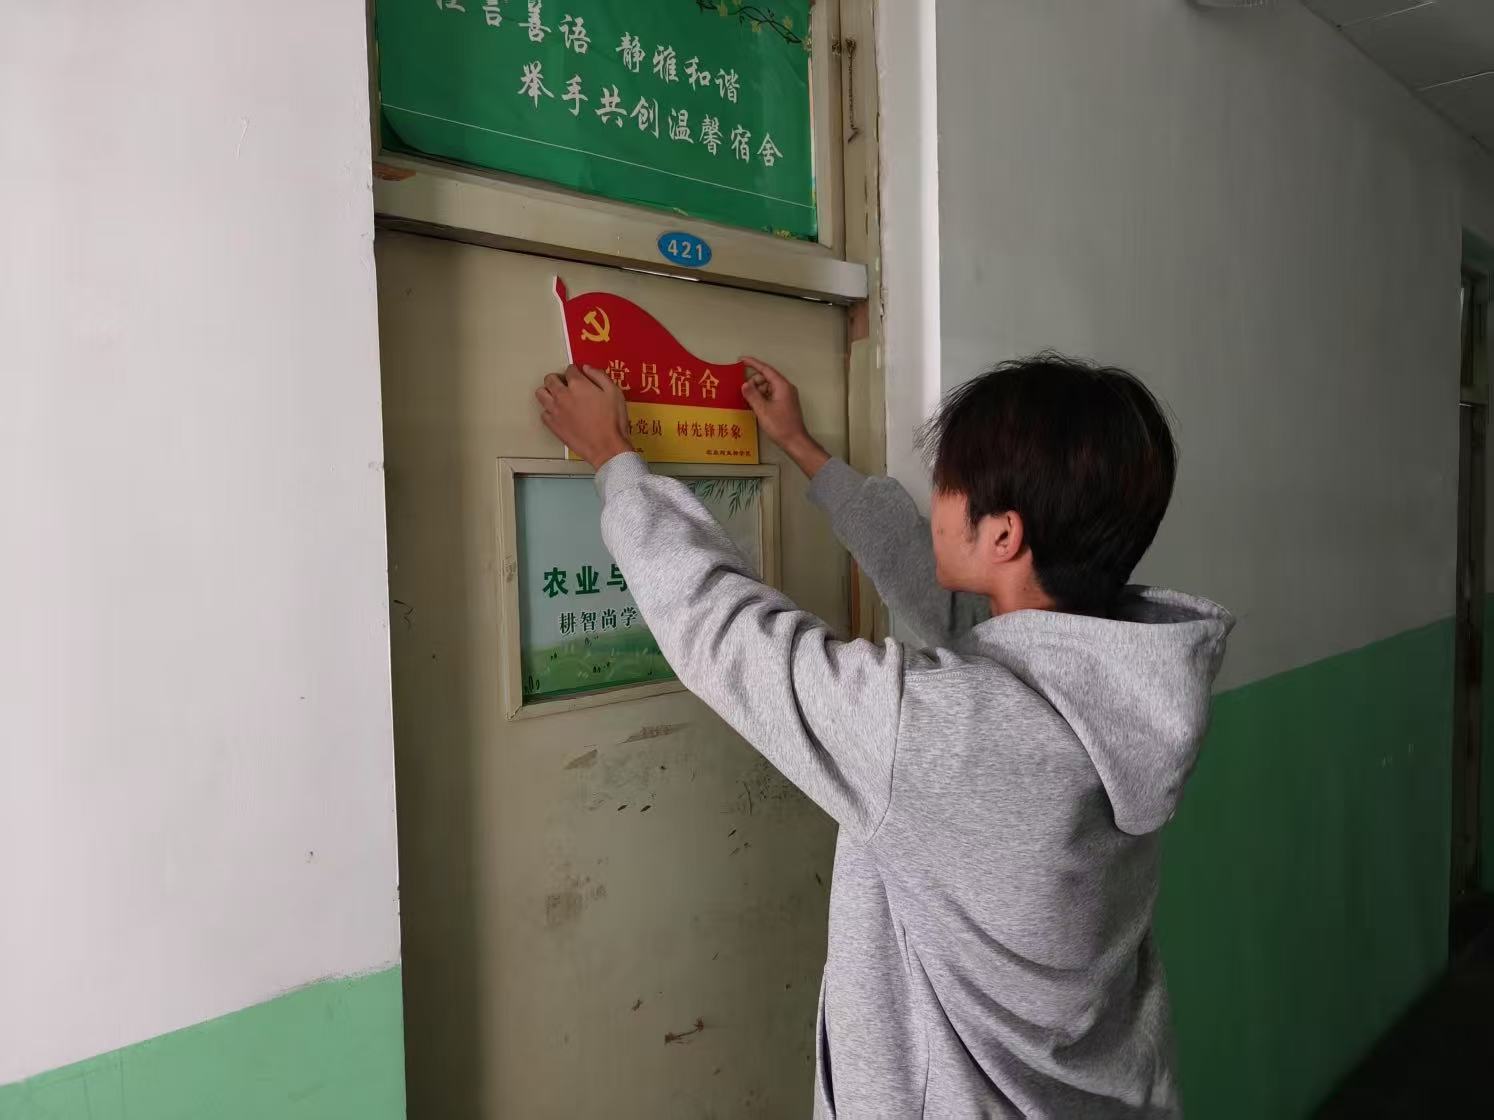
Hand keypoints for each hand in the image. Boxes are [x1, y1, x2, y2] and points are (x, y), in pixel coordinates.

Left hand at [535, 364, 634, 469]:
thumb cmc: (613, 420)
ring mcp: (555, 410)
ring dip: (548, 392)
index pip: (569, 369)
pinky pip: (543, 413)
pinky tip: (559, 414)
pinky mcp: (552, 425)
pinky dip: (549, 411)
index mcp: (578, 384)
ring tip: (558, 398)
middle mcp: (562, 395)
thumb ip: (600, 376)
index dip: (575, 372)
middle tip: (567, 386)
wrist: (606, 447)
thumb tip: (586, 368)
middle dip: (558, 379)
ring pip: (540, 393)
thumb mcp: (614, 392)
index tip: (580, 377)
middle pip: (549, 379)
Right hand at [742, 356, 829, 477]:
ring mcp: (787, 396)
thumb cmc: (780, 425)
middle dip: (754, 382)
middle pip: (767, 378)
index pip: (766, 369)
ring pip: (768, 387)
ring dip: (757, 391)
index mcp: (782, 386)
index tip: (741, 360)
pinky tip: (755, 405)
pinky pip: (771, 395)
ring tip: (748, 401)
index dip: (753, 363)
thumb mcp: (762, 410)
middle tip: (743, 392)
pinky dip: (762, 397)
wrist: (795, 441)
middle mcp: (786, 388)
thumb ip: (752, 395)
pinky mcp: (785, 404)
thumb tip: (744, 384)